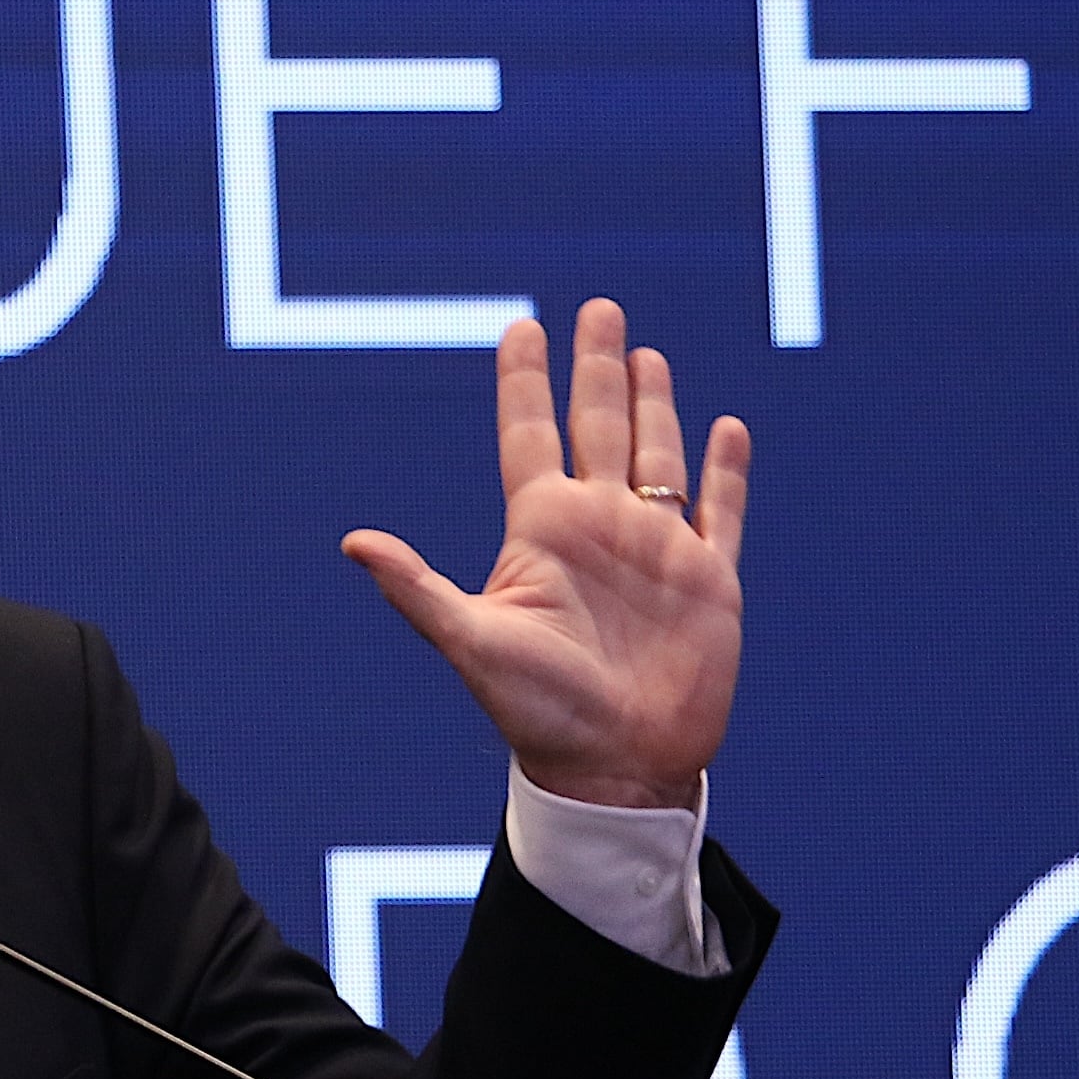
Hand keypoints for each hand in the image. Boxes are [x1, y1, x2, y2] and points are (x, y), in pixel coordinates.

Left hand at [340, 299, 747, 808]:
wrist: (617, 770)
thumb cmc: (538, 714)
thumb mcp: (472, 642)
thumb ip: (417, 588)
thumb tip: (352, 541)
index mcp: (541, 532)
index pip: (530, 436)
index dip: (526, 382)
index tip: (522, 327)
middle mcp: (598, 528)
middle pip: (598, 426)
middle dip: (597, 368)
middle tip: (597, 308)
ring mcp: (656, 549)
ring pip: (658, 454)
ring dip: (654, 404)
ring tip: (644, 354)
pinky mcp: (710, 578)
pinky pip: (721, 510)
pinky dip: (725, 469)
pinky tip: (725, 428)